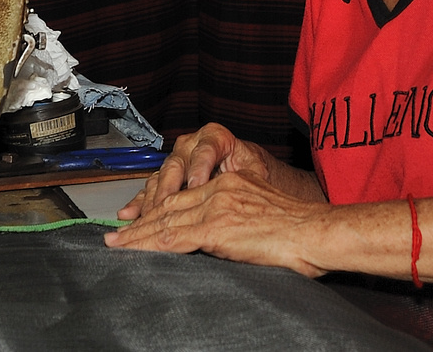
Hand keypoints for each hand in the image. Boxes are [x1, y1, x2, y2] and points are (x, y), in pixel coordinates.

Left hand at [105, 169, 328, 276]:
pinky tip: (136, 251)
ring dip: (137, 235)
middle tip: (116, 234)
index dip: (159, 209)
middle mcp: (220, 189)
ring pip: (166, 221)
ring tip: (116, 244)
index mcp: (230, 182)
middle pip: (170, 206)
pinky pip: (175, 237)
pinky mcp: (217, 226)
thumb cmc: (298, 231)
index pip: (185, 196)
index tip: (140, 221)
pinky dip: (151, 245)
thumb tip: (218, 238)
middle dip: (141, 222)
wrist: (316, 232)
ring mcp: (217, 206)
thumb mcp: (260, 213)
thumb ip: (235, 217)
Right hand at [117, 122, 268, 220]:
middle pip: (176, 165)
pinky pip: (150, 190)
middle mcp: (191, 145)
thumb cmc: (254, 172)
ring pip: (160, 179)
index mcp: (214, 136)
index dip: (199, 169)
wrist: (248, 173)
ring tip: (144, 218)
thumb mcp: (256, 171)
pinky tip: (128, 215)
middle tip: (165, 209)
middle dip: (169, 189)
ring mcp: (177, 161)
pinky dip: (139, 204)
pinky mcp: (166, 178)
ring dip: (150, 201)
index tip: (197, 186)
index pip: (204, 151)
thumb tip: (243, 189)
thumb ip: (247, 177)